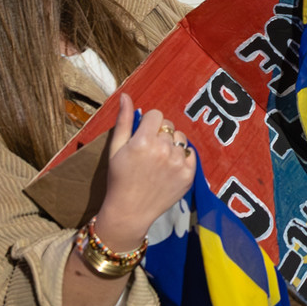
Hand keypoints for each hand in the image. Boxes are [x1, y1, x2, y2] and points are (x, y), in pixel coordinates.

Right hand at [94, 92, 196, 244]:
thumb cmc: (119, 178)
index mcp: (144, 140)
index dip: (149, 124)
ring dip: (172, 145)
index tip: (142, 136)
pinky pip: (190, 154)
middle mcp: (163, 149)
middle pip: (169, 126)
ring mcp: (178, 162)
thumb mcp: (116, 148)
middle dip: (160, 134)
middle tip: (149, 152)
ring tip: (159, 161)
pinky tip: (169, 169)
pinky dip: (182, 158)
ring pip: (180, 139)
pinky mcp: (188, 174)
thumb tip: (126, 95)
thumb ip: (124, 120)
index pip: (156, 115)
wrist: (130, 210)